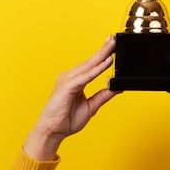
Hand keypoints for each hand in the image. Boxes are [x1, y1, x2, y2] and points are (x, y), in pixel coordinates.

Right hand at [23, 36, 119, 160]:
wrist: (52, 132)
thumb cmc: (66, 120)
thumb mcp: (91, 106)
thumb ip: (103, 96)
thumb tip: (117, 87)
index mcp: (75, 80)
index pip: (91, 65)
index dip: (102, 54)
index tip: (112, 45)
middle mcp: (70, 77)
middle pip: (90, 61)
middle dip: (103, 49)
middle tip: (113, 38)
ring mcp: (68, 80)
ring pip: (89, 65)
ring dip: (102, 55)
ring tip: (112, 46)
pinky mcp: (67, 86)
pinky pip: (86, 76)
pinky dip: (97, 69)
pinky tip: (107, 62)